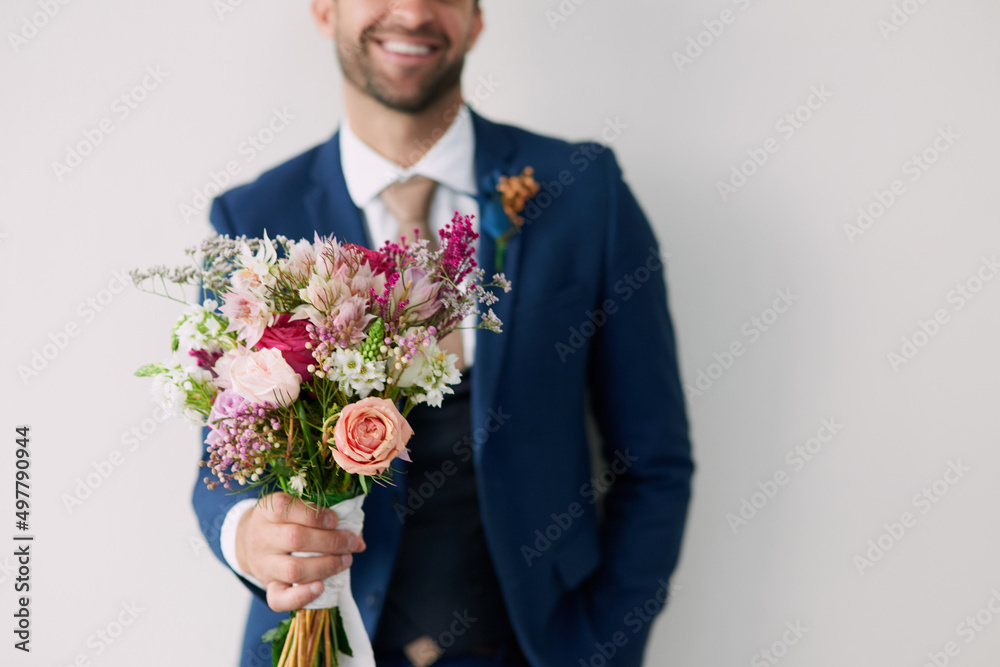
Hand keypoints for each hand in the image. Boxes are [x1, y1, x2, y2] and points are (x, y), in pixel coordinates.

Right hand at [235, 492, 365, 611]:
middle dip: (331, 541)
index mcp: (268, 510)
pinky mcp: (268, 586)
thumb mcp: (293, 507)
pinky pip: (279, 599)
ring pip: (293, 570)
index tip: (336, 520)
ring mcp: (263, 564)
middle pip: (295, 539)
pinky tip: (321, 587)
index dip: (315, 515)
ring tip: (346, 560)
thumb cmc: (282, 521)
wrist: (247, 542)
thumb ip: (321, 514)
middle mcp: (262, 537)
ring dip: (326, 566)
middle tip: (352, 543)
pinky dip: (302, 596)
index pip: (285, 508)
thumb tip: (357, 533)